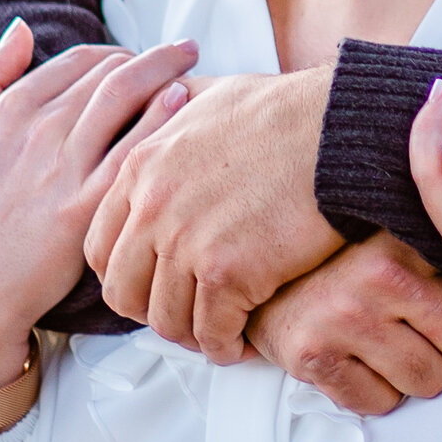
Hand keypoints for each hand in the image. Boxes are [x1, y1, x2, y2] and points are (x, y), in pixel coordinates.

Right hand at [0, 21, 199, 383]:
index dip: (116, 51)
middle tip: (181, 51)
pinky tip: (184, 100)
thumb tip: (21, 27)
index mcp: (8, 110)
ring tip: (191, 61)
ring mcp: (61, 169)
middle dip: (150, 54)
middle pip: (108, 71)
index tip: (139, 56)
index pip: (79, 60)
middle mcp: (36, 131)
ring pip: (122, 97)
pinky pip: (131, 151)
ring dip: (163, 69)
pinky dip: (160, 117)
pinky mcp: (84, 209)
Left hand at [83, 65, 339, 357]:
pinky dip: (226, 345)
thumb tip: (168, 104)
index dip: (125, 276)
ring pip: (166, 320)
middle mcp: (153, 207)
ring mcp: (186, 241)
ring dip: (193, 335)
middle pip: (124, 292)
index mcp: (142, 168)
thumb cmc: (291, 113)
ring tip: (218, 333)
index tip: (151, 285)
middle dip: (153, 312)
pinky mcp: (227, 271)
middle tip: (185, 316)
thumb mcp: (211, 96)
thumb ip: (175, 110)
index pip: (100, 247)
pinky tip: (243, 340)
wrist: (341, 130)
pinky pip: (211, 332)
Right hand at [247, 232, 441, 416]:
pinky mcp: (313, 357)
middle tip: (424, 334)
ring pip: (429, 382)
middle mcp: (377, 276)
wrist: (254, 272)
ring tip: (386, 343)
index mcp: (407, 241)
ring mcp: (343, 318)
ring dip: (413, 374)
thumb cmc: (340, 262)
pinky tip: (357, 360)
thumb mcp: (394, 238)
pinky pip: (378, 403)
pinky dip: (374, 392)